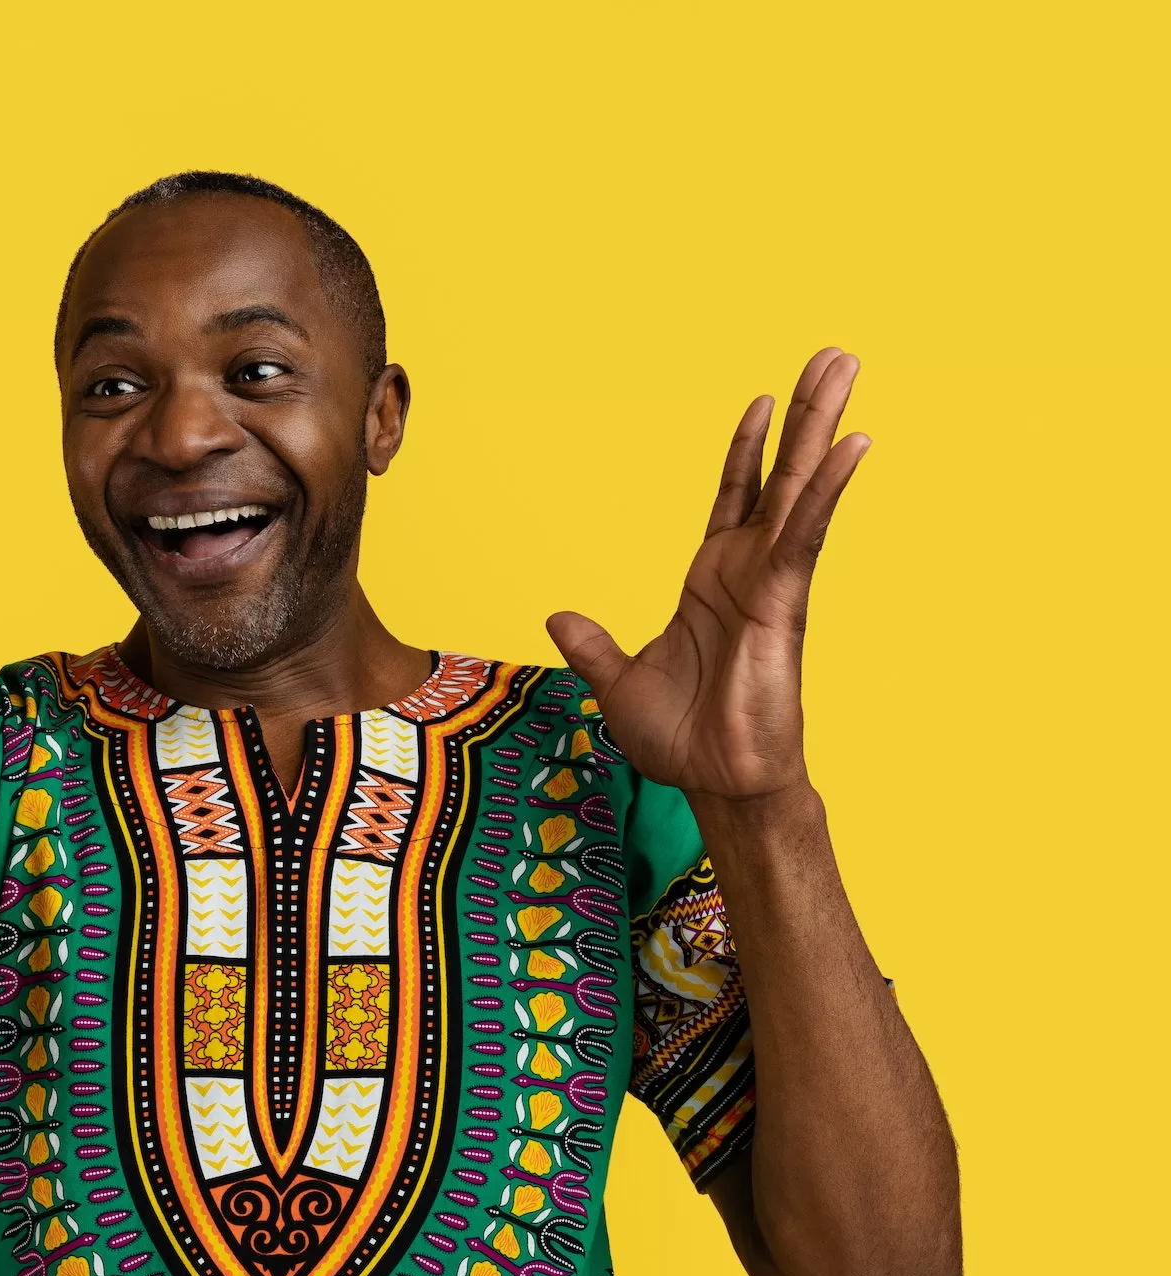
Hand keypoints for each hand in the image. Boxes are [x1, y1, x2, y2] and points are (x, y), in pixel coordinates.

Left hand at [546, 348, 870, 799]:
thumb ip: (593, 647)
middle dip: (805, 416)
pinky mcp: (783, 602)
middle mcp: (748, 570)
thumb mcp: (618, 683)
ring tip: (846, 369)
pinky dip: (824, 489)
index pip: (736, 497)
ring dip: (823, 427)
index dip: (748, 450)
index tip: (762, 401)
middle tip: (834, 358)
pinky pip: (805, 533)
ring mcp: (770, 581)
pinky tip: (851, 443)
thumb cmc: (682, 741)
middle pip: (781, 475)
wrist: (715, 784)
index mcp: (713, 580)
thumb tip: (558, 618)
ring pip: (800, 488)